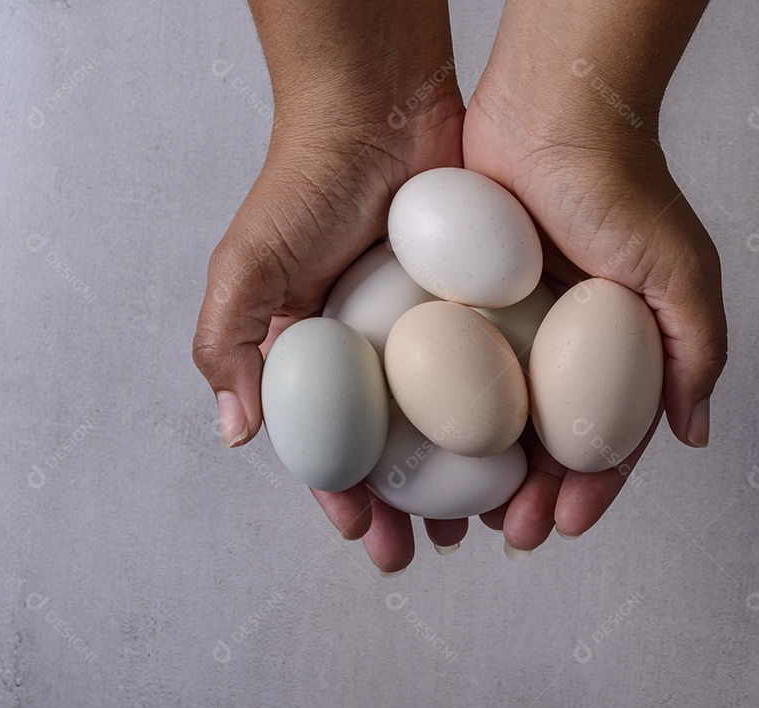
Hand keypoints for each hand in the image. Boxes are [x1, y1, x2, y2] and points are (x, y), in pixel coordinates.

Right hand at [192, 0, 467, 572]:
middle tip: (438, 548)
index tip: (371, 539)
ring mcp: (434, 332)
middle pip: (400, 450)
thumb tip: (236, 433)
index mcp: (320, 355)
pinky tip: (531, 450)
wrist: (379, 106)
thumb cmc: (304, 182)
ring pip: (456, 423)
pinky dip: (513, 415)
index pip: (332, 446)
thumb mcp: (248, 262)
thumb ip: (227, 341)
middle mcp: (379, 351)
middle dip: (415, 506)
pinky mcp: (482, 305)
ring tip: (493, 517)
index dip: (346, 498)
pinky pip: (501, 371)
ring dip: (470, 476)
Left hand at [461, 0, 726, 553]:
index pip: (604, 438)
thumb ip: (697, 353)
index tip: (563, 525)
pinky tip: (419, 450)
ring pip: (489, 417)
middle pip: (540, 439)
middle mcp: (560, 344)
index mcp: (615, 349)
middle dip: (528, 495)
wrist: (553, 109)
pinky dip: (435, 415)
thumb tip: (693, 437)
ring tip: (459, 514)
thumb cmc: (624, 188)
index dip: (588, 489)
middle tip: (508, 534)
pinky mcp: (457, 300)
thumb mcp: (684, 275)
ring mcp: (508, 325)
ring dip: (478, 471)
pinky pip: (444, 369)